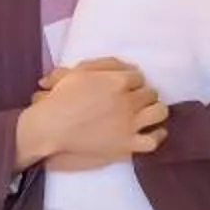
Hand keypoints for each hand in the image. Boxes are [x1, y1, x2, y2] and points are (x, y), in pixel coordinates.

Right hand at [17, 59, 166, 169]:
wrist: (51, 127)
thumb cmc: (60, 98)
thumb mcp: (79, 71)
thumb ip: (105, 64)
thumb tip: (129, 68)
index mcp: (118, 81)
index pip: (138, 77)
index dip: (132, 82)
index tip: (126, 87)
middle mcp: (128, 101)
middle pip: (150, 93)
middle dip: (143, 95)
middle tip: (133, 101)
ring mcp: (130, 124)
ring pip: (158, 112)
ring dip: (154, 110)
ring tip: (146, 114)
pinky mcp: (127, 144)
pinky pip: (153, 140)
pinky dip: (156, 135)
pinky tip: (151, 132)